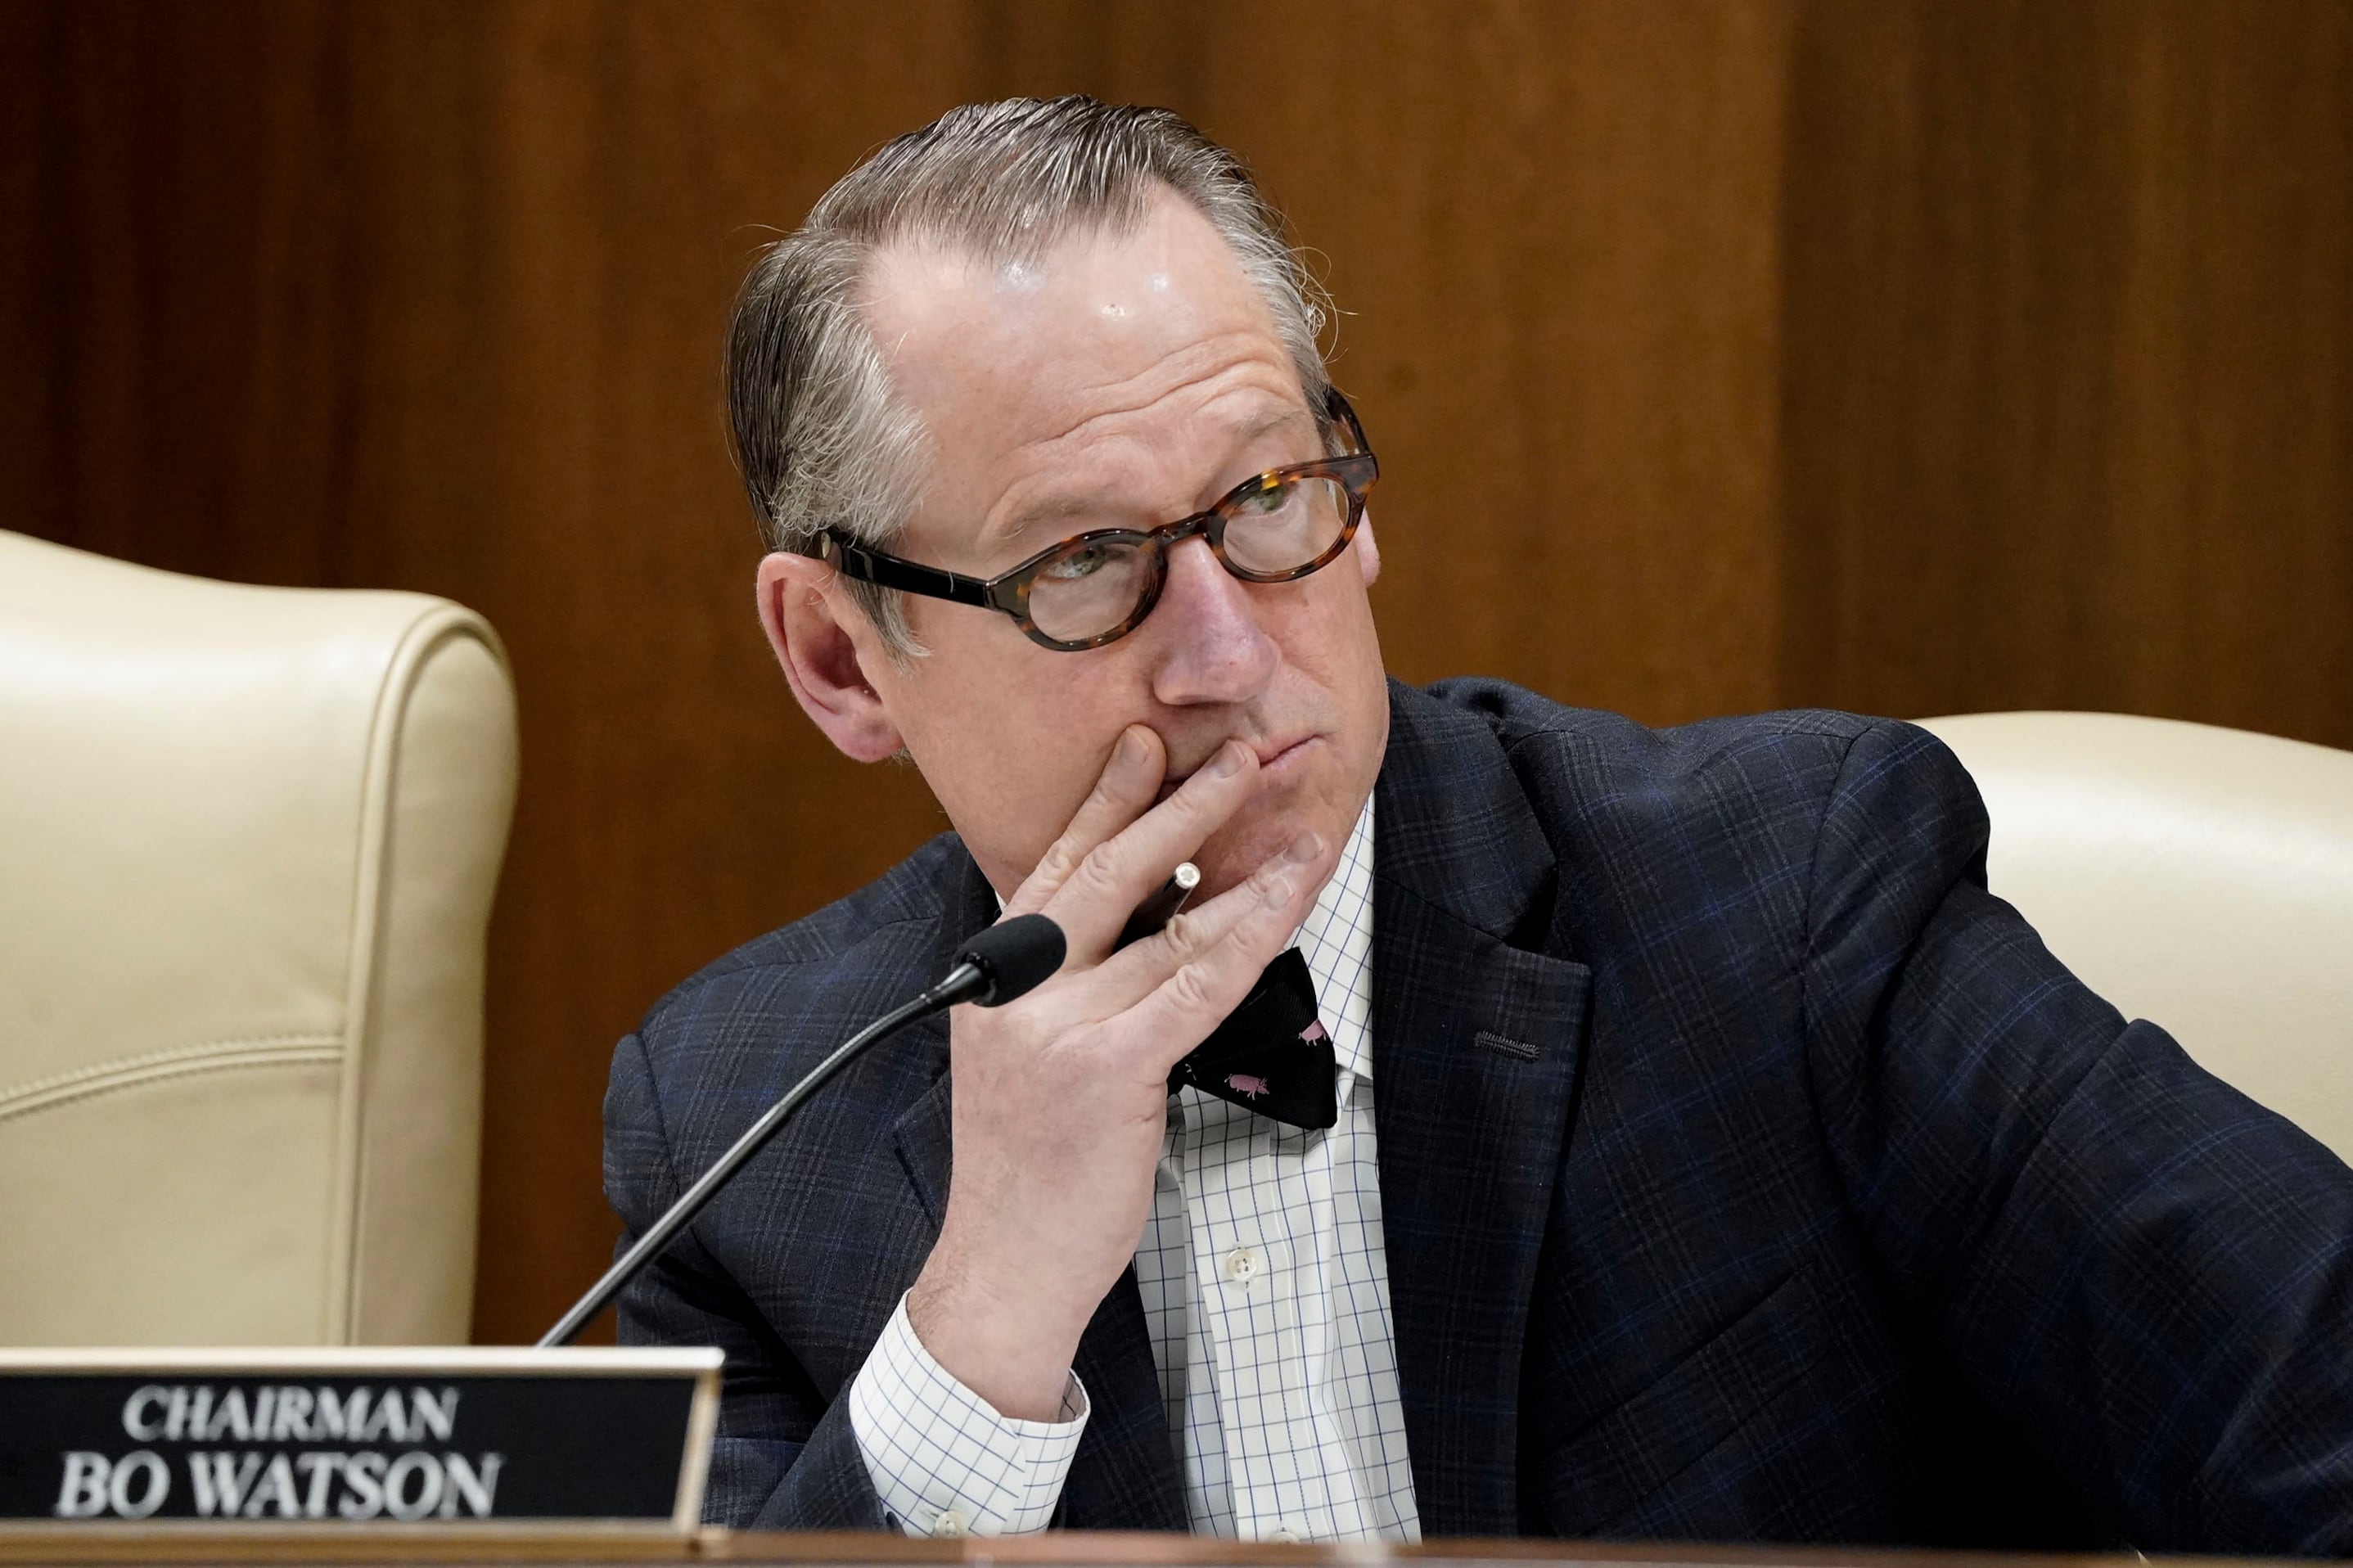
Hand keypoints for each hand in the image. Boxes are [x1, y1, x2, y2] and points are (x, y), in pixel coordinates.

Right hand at [905, 725, 1337, 1419]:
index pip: (1055, 861)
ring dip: (1241, 867)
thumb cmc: (1026, 1163)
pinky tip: (1283, 897)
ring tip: (1293, 819)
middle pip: (1110, 870)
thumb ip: (1054, 981)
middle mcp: (1017, 983)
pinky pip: (1197, 985)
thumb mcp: (1014, 1052)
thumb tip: (1128, 919)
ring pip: (1169, 927)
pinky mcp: (1108, 1069)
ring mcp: (1059, 1025)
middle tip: (1236, 753)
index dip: (1107, 797)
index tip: (1147, 740)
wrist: (1002, 1263)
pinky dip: (1249, 932)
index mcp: (993, 972)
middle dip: (1180, 803)